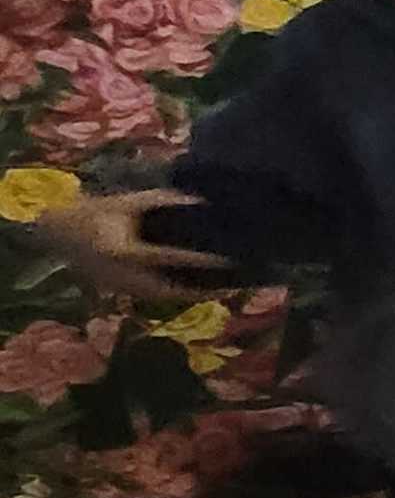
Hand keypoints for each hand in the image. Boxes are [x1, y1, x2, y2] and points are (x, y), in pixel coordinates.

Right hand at [31, 188, 231, 299]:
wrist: (59, 232)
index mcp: (125, 250)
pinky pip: (155, 296)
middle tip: (232, 285)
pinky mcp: (121, 291)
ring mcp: (122, 286)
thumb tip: (198, 200)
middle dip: (202, 291)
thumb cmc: (95, 212)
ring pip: (165, 297)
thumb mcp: (127, 202)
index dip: (199, 260)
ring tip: (223, 290)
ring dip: (193, 296)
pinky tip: (198, 290)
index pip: (170, 258)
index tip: (225, 260)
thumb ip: (162, 200)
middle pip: (172, 290)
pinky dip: (177, 294)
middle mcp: (125, 274)